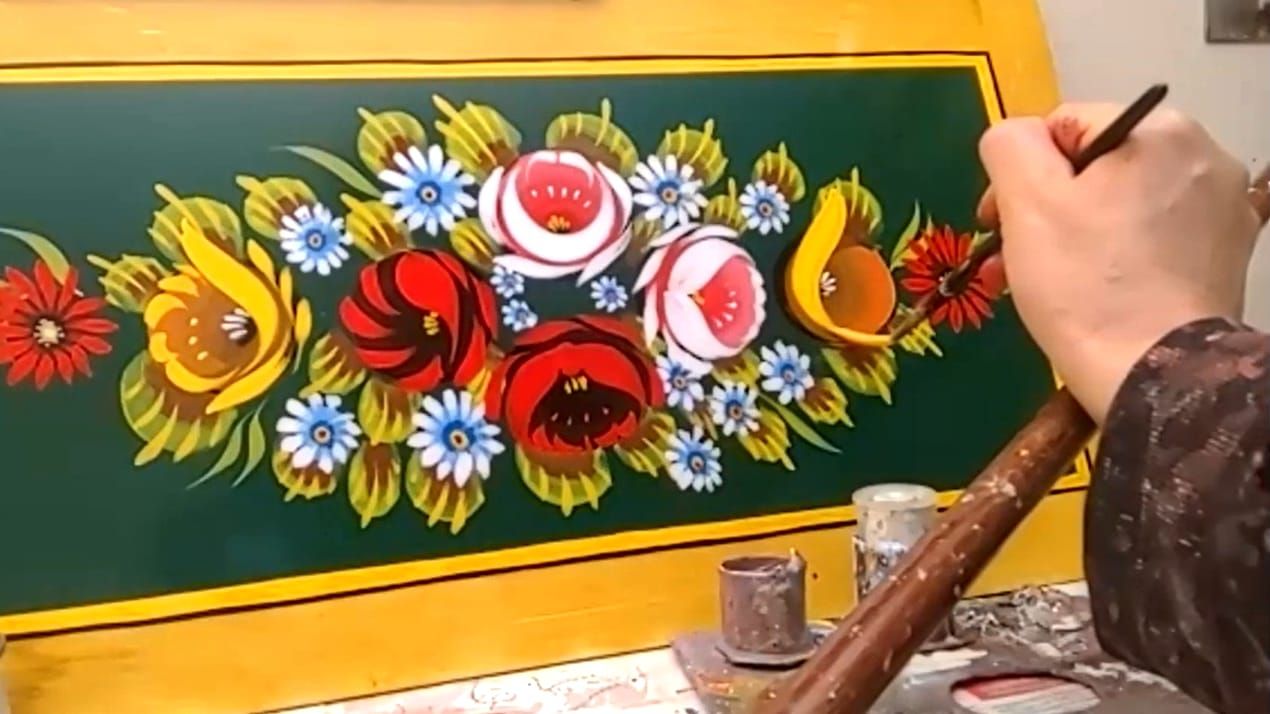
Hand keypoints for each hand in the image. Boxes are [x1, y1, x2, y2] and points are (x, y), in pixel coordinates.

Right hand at [977, 104, 1260, 424]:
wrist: (1154, 373)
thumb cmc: (1084, 284)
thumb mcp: (1027, 202)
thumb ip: (1010, 145)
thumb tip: (1014, 138)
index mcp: (1158, 130)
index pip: (1063, 127)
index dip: (1020, 174)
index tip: (999, 224)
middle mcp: (1204, 156)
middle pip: (1098, 165)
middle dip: (1049, 207)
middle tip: (1016, 258)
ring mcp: (1223, 208)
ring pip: (1125, 202)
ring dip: (1079, 231)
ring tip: (1049, 281)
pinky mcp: (1226, 255)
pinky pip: (1156, 236)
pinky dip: (1121, 254)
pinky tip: (1098, 291)